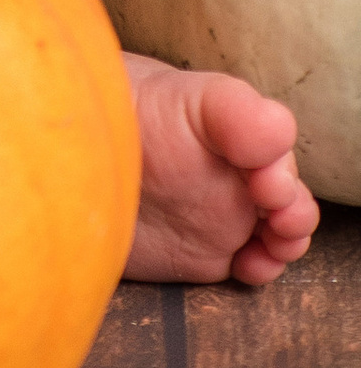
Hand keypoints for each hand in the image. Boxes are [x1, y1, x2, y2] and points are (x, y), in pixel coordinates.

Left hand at [123, 54, 321, 285]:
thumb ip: (227, 109)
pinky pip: (253, 262)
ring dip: (289, 237)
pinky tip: (252, 265)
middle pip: (286, 190)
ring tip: (276, 242)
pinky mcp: (209, 249)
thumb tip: (278, 129)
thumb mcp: (171, 100)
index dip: (278, 161)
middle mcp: (233, 168)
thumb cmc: (122, 115)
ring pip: (280, 228)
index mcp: (228, 124)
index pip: (270, 139)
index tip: (266, 181)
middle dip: (294, 207)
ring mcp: (224, 210)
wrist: (73, 164)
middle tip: (276, 215)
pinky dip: (265, 267)